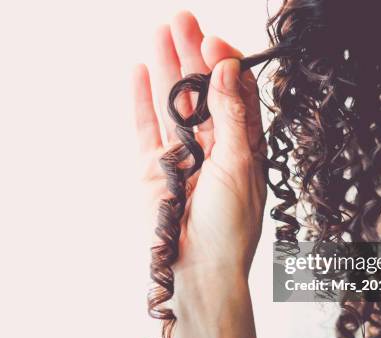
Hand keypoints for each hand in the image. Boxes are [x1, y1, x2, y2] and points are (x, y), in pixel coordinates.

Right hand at [133, 12, 265, 294]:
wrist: (198, 270)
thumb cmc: (229, 226)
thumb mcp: (240, 164)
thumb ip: (232, 115)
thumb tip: (227, 68)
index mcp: (242, 144)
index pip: (234, 93)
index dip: (225, 65)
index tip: (213, 42)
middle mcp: (210, 145)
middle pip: (200, 91)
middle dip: (191, 54)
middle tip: (182, 20)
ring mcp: (178, 153)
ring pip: (170, 102)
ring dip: (165, 67)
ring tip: (159, 32)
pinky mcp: (150, 167)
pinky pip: (143, 126)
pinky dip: (140, 99)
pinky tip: (139, 69)